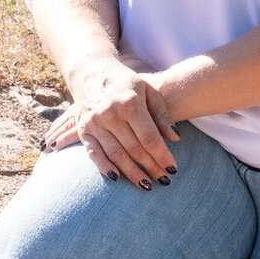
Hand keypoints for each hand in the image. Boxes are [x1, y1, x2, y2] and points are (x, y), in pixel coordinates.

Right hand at [42, 57, 179, 188]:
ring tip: (147, 186)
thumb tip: (176, 138)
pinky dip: (106, 168)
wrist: (92, 72)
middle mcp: (110, 114)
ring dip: (132, 174)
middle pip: (135, 149)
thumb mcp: (149, 91)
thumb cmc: (127, 83)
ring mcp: (95, 123)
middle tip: (164, 181)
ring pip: (117, 155)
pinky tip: (118, 179)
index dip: (162, 156)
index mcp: (129, 104)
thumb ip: (162, 114)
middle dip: (151, 167)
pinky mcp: (83, 130)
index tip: (173, 169)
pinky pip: (95, 154)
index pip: (149, 137)